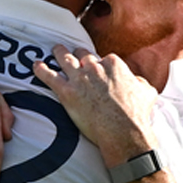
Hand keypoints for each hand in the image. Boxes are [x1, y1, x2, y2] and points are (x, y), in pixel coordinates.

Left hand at [33, 45, 158, 167]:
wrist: (124, 132)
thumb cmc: (137, 114)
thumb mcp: (147, 92)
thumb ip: (140, 82)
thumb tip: (137, 81)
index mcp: (113, 63)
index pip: (102, 58)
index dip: (100, 65)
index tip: (98, 70)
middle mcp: (94, 67)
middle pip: (82, 55)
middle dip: (78, 55)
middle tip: (73, 54)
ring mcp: (79, 78)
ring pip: (64, 59)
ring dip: (58, 53)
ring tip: (55, 50)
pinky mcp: (67, 92)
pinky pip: (49, 77)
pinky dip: (41, 70)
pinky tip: (35, 65)